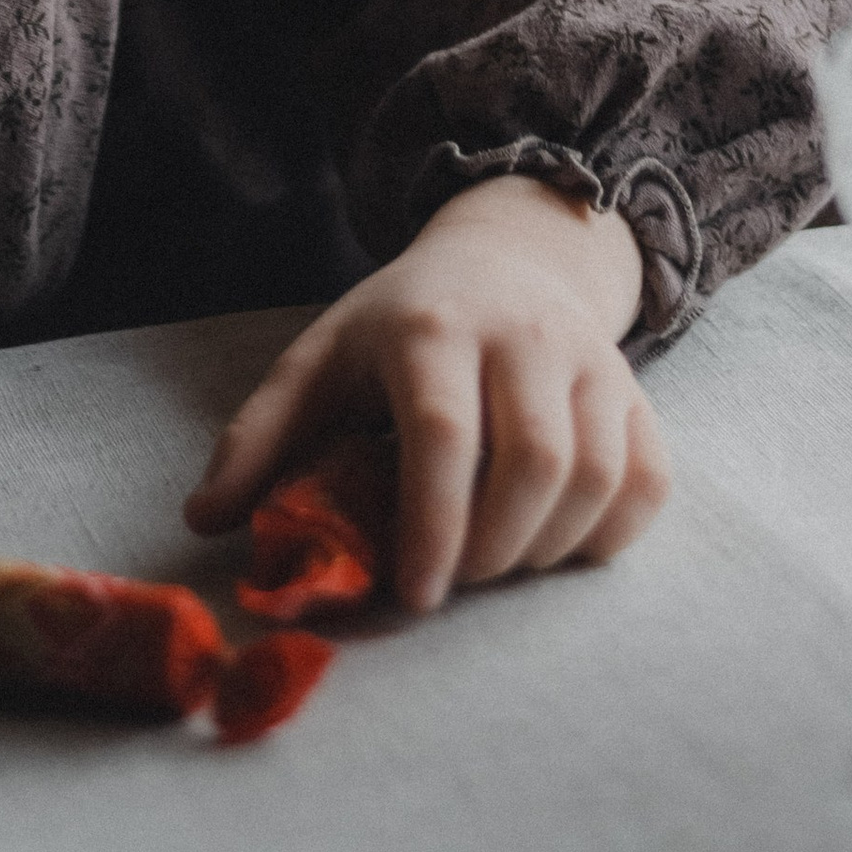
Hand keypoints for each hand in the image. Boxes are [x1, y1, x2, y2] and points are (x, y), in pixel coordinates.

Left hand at [183, 177, 669, 612]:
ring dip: (547, 547)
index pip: (444, 432)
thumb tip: (203, 519)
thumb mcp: (322, 359)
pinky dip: (610, 534)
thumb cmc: (401, 325)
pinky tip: (559, 545)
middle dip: (493, 547)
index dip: (432, 524)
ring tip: (498, 562)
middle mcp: (522, 334)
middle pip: (534, 460)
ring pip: (597, 474)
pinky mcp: (635, 390)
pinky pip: (648, 480)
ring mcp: (590, 359)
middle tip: (454, 580)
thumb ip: (261, 436)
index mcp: (431, 327)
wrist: (507, 256)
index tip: (414, 595)